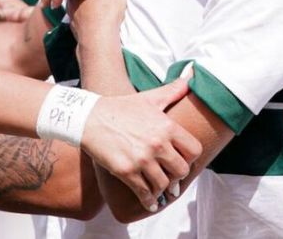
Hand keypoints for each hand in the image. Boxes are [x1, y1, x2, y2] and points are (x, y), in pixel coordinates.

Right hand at [80, 79, 200, 211]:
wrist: (89, 118)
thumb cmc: (120, 108)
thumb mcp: (148, 97)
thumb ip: (172, 90)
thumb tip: (191, 77)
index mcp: (166, 126)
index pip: (193, 150)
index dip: (190, 158)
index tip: (183, 160)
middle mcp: (157, 144)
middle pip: (181, 171)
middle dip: (177, 176)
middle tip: (172, 177)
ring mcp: (142, 159)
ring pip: (163, 185)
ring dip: (163, 190)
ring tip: (160, 190)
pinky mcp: (126, 172)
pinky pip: (145, 193)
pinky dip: (149, 201)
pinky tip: (151, 203)